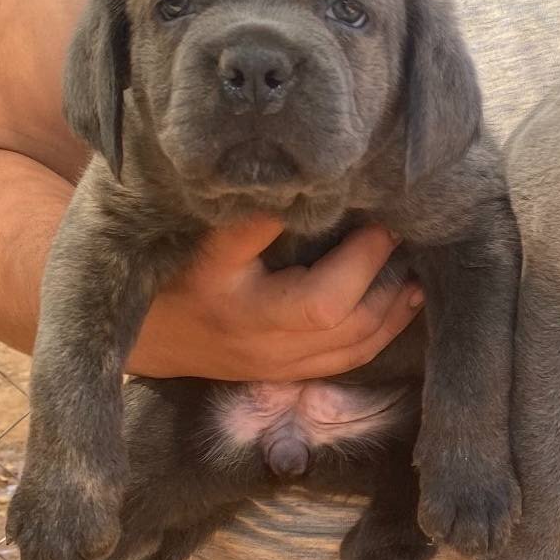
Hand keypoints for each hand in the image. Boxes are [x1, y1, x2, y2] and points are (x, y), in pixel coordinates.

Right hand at [128, 216, 422, 381]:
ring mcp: (277, 367)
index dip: (362, 259)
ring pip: (353, 348)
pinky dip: (377, 332)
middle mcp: (265, 345)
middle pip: (346, 323)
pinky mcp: (285, 374)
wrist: (142, 334)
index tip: (380, 215)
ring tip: (417, 271)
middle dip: (385, 279)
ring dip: (392, 311)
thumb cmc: (171, 272)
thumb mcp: (202, 239)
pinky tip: (399, 303)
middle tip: (404, 232)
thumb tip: (308, 185)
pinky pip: (344, 361)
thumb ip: (253, 218)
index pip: (322, 296)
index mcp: (243, 309)